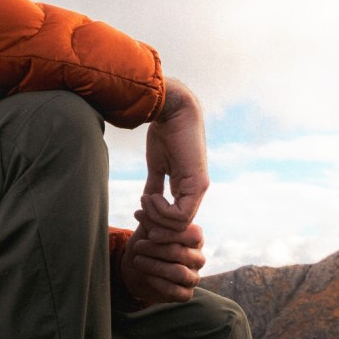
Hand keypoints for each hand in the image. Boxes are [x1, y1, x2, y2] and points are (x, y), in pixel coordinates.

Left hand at [120, 223, 205, 303]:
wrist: (139, 268)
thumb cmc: (148, 243)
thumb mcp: (148, 229)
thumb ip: (149, 220)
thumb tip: (141, 211)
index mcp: (195, 239)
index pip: (192, 235)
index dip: (171, 235)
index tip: (150, 234)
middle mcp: (198, 258)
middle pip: (181, 253)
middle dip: (155, 249)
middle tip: (137, 246)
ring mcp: (193, 277)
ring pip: (178, 273)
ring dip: (154, 266)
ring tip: (137, 260)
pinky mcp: (186, 294)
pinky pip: (176, 292)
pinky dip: (158, 283)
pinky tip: (146, 275)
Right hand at [139, 78, 208, 231]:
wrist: (173, 111)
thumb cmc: (164, 134)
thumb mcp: (156, 165)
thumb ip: (154, 185)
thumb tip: (147, 201)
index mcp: (189, 187)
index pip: (177, 220)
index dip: (157, 221)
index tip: (139, 213)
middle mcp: (197, 191)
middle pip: (179, 226)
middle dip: (156, 225)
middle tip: (139, 213)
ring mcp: (199, 188)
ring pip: (180, 223)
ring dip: (156, 216)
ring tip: (145, 199)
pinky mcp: (197, 183)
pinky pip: (182, 214)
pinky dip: (161, 210)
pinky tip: (150, 196)